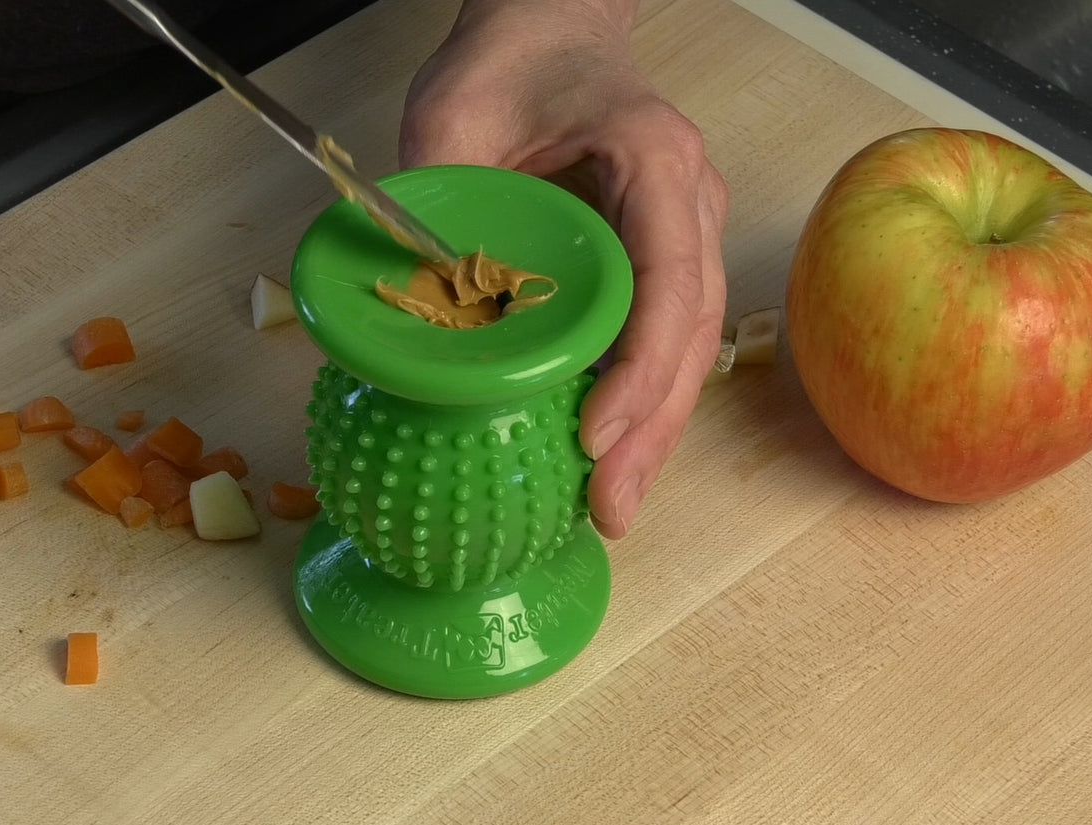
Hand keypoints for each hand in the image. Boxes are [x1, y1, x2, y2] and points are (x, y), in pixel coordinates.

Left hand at [399, 0, 729, 537]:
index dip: (640, 365)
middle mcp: (689, 203)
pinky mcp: (660, 263)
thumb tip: (401, 302)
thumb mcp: (450, 111)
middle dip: (654, 429)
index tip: (595, 434)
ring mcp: (684, 235)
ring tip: (612, 507)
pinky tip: (609, 458)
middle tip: (610, 509)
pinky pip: (661, 341)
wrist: (554, 32)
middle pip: (690, 333)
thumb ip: (428, 194)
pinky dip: (639, 402)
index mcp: (654, 159)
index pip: (667, 277)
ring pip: (688, 349)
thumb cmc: (512, 62)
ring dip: (655, 432)